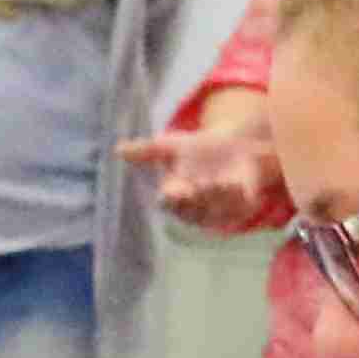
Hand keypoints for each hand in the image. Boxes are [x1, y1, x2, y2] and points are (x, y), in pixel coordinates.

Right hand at [122, 124, 293, 229]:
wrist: (235, 145)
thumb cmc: (198, 148)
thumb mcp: (172, 145)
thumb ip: (146, 150)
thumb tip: (117, 149)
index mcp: (174, 195)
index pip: (169, 202)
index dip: (171, 197)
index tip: (172, 189)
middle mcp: (194, 208)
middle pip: (192, 211)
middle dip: (197, 198)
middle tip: (200, 185)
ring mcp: (217, 212)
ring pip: (214, 212)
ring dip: (217, 198)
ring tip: (221, 182)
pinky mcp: (240, 210)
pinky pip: (237, 212)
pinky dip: (236, 200)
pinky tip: (234, 184)